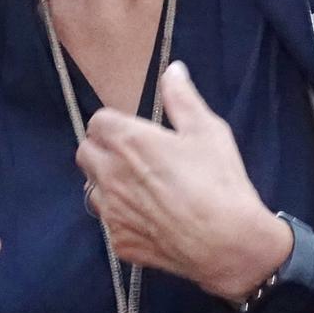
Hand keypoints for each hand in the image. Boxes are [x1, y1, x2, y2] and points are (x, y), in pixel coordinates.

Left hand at [76, 62, 291, 302]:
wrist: (228, 243)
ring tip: (139, 187)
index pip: (97, 122)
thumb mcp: (208, 130)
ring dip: (106, 184)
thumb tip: (172, 68)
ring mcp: (112, 213)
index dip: (113, 123)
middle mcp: (110, 176)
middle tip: (131, 155)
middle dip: (102, 150)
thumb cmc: (219, 182)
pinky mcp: (119, 242)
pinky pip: (109, 224)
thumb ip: (182, 98)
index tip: (132, 130)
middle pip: (85, 153)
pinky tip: (150, 218)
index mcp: (129, 142)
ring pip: (91, 190)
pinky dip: (122, 218)